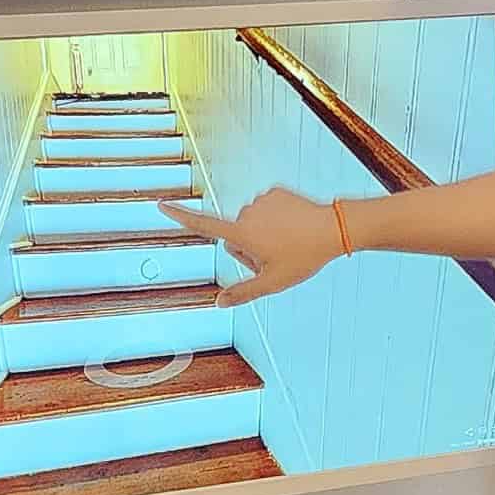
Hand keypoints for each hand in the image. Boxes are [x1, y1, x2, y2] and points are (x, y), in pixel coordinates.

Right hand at [159, 189, 342, 307]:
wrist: (334, 228)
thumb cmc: (304, 257)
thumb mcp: (273, 282)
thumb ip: (243, 293)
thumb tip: (219, 303)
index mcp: (242, 234)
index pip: (204, 225)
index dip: (180, 217)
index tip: (161, 205)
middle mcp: (246, 213)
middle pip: (234, 235)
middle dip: (248, 247)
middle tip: (275, 256)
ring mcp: (261, 200)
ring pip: (251, 222)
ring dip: (263, 233)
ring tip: (288, 241)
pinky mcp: (275, 191)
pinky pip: (267, 208)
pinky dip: (277, 218)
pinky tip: (293, 226)